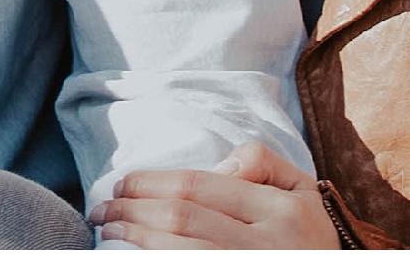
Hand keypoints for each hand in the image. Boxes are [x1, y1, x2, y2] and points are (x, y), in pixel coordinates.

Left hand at [90, 142, 341, 247]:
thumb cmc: (307, 234)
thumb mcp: (300, 190)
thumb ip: (261, 163)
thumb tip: (217, 166)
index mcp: (281, 211)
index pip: (199, 188)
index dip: (150, 183)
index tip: (120, 184)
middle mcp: (268, 246)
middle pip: (182, 220)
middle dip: (132, 210)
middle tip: (102, 208)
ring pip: (179, 253)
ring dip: (135, 239)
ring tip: (109, 230)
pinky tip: (134, 254)